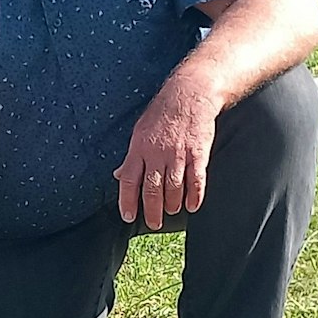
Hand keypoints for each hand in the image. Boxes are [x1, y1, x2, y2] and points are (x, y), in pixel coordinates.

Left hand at [114, 79, 218, 229]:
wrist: (189, 94)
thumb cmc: (162, 112)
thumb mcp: (139, 131)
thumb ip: (131, 156)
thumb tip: (119, 175)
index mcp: (139, 148)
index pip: (129, 180)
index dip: (127, 200)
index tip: (129, 216)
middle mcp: (157, 154)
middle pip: (152, 189)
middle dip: (152, 210)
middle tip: (154, 223)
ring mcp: (178, 154)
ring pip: (173, 188)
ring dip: (172, 204)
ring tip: (172, 211)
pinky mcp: (198, 153)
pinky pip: (196, 180)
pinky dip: (194, 196)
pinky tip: (192, 206)